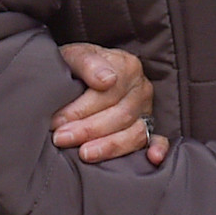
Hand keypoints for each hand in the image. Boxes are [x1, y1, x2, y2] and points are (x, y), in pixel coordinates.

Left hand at [51, 42, 164, 166]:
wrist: (81, 73)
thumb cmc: (77, 66)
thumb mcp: (75, 55)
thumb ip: (88, 63)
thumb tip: (106, 80)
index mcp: (127, 66)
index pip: (108, 92)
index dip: (82, 109)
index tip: (58, 120)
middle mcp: (141, 88)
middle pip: (121, 115)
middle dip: (89, 130)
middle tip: (62, 138)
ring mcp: (147, 110)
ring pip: (135, 132)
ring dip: (110, 146)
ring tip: (84, 153)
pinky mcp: (148, 128)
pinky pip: (156, 140)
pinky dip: (157, 149)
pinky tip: (152, 158)